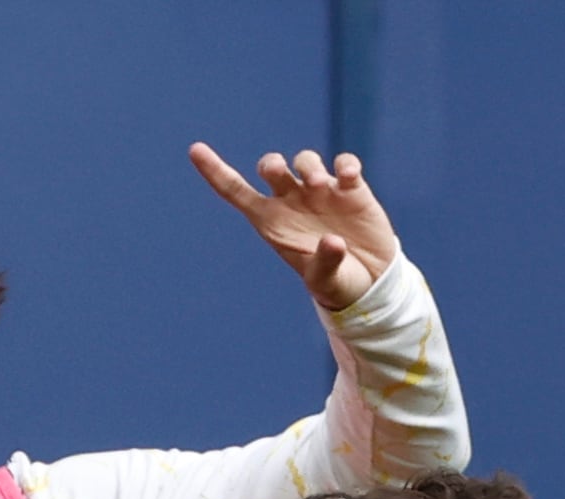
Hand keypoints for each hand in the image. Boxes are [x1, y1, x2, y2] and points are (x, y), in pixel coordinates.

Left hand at [190, 143, 400, 310]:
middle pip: (271, 168)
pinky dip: (345, 164)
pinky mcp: (351, 189)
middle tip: (282, 172)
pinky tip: (348, 176)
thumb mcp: (326, 280)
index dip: (215, 170)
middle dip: (272, 164)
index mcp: (272, 223)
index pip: (236, 192)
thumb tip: (333, 241)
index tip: (195, 150)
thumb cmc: (336, 282)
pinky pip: (343, 163)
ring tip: (320, 185)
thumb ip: (325, 263)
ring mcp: (321, 192)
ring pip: (305, 160)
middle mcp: (292, 202)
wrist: (369, 281)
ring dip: (309, 166)